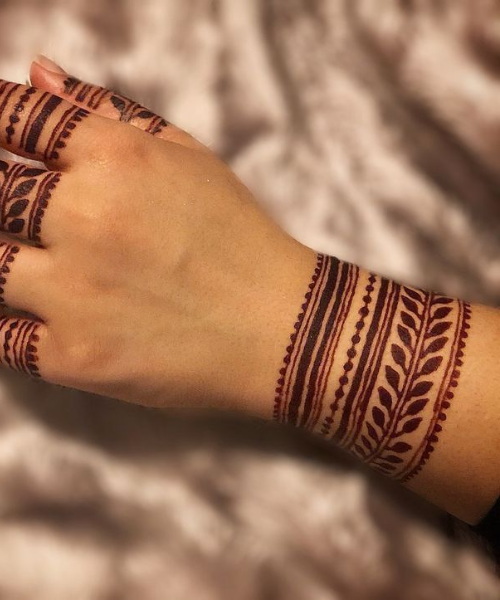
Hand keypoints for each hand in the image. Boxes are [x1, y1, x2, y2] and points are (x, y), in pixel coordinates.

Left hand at [0, 57, 316, 413]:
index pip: (15, 119)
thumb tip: (37, 72)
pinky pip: (5, 337)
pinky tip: (54, 316)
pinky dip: (17, 324)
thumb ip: (109, 112)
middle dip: (4, 199)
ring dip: (8, 261)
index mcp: (117, 160)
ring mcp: (75, 293)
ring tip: (54, 266)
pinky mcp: (74, 357)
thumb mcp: (188, 158)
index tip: (2, 141)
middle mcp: (87, 219)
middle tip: (46, 222)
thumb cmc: (239, 240)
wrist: (282, 331)